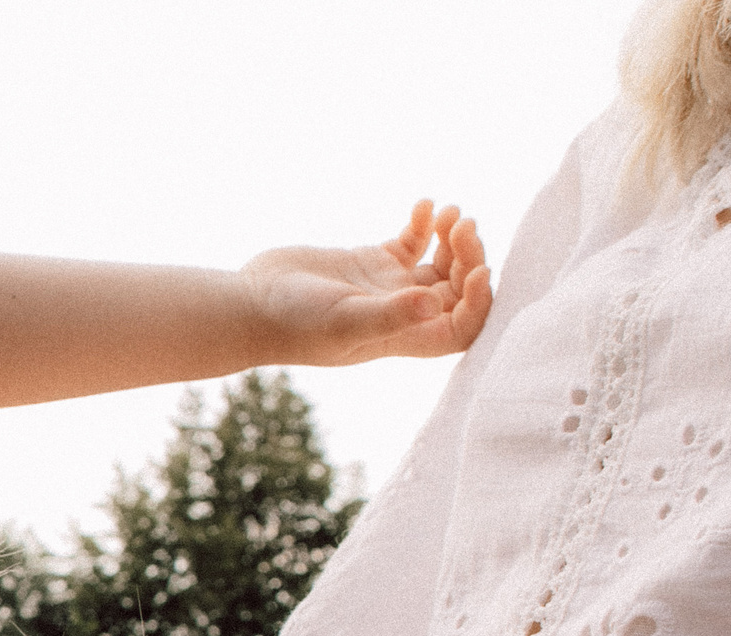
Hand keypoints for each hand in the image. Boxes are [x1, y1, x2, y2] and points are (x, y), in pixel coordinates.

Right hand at [241, 199, 491, 366]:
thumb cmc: (293, 323)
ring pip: (442, 263)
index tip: (475, 270)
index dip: (480, 301)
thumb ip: (391, 315)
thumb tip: (432, 303)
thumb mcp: (344, 321)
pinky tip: (423, 205)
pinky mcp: (370, 262)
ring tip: (448, 213)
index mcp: (403, 335)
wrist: (249, 304)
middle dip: (470, 257)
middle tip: (462, 226)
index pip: (463, 327)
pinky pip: (412, 242)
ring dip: (454, 237)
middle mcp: (401, 312)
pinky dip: (424, 223)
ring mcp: (387, 286)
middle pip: (458, 289)